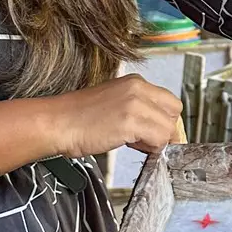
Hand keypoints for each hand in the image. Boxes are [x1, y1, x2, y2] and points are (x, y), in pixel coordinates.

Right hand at [46, 72, 182, 157]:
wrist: (57, 123)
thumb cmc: (79, 118)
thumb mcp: (115, 103)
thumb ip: (138, 110)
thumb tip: (157, 128)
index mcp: (134, 82)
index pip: (169, 101)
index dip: (165, 121)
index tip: (155, 134)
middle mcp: (138, 88)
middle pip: (174, 112)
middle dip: (165, 130)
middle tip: (145, 141)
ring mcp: (135, 104)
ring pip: (168, 128)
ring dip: (155, 142)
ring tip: (132, 142)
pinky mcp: (130, 121)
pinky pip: (159, 139)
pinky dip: (149, 148)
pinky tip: (129, 144)